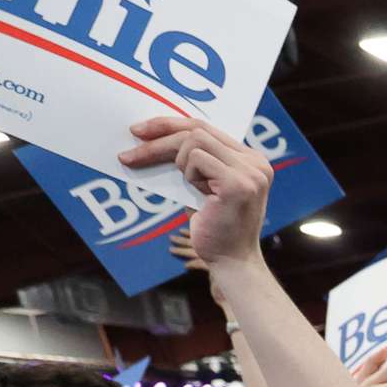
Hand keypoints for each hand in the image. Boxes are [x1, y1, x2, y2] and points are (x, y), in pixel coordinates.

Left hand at [120, 116, 272, 269]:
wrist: (231, 261)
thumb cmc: (215, 228)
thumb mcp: (205, 186)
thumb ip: (198, 162)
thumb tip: (158, 137)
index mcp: (251, 160)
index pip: (207, 128)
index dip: (170, 124)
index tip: (141, 131)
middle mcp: (257, 162)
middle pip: (198, 129)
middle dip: (159, 137)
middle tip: (129, 153)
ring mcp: (250, 172)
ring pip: (194, 141)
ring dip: (179, 163)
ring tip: (191, 187)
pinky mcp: (237, 184)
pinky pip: (197, 159)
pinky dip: (188, 175)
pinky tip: (200, 195)